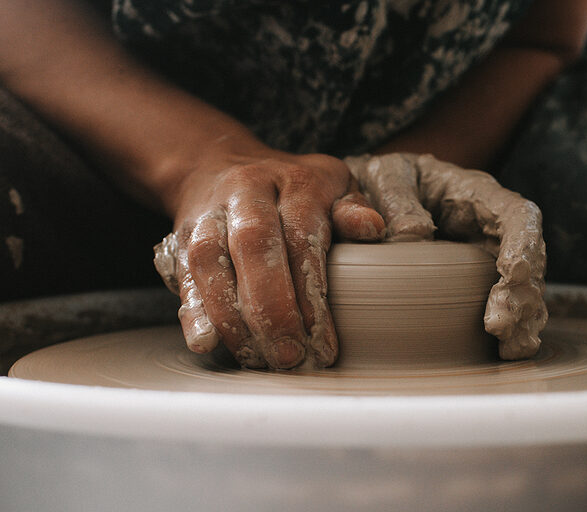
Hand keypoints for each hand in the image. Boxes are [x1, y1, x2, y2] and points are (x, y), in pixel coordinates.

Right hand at [154, 149, 384, 368]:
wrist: (219, 166)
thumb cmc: (292, 188)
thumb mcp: (332, 184)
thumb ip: (351, 209)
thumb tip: (373, 229)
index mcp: (294, 181)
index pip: (300, 233)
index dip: (310, 290)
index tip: (323, 340)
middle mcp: (246, 193)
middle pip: (253, 244)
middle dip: (271, 307)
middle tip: (289, 356)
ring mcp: (208, 215)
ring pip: (210, 261)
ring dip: (231, 316)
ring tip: (256, 358)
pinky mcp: (180, 240)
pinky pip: (183, 274)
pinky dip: (192, 311)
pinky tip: (205, 343)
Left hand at [344, 153, 546, 358]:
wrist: (377, 194)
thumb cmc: (386, 181)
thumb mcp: (386, 176)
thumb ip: (397, 200)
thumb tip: (415, 237)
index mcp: (478, 194)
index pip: (518, 214)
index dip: (525, 244)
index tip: (513, 275)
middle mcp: (493, 227)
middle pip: (529, 259)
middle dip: (523, 294)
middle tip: (501, 327)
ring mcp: (489, 257)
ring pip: (524, 288)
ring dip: (523, 319)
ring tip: (511, 349)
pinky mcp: (478, 284)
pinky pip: (505, 306)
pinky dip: (511, 329)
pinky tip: (506, 353)